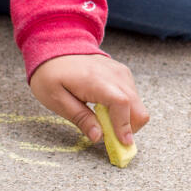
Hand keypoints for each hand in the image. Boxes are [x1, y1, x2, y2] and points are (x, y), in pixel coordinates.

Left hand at [28, 54, 148, 146]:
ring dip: (126, 119)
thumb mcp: (56, 100)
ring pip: (138, 105)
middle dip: (129, 128)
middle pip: (138, 108)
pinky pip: (133, 97)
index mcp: (96, 81)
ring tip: (103, 121)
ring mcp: (122, 73)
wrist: (57, 47)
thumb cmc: (51, 73)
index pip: (121, 104)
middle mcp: (115, 75)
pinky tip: (105, 108)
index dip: (125, 127)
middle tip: (111, 138)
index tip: (123, 144)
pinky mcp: (123, 73)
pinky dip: (124, 109)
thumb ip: (80, 118)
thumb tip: (98, 137)